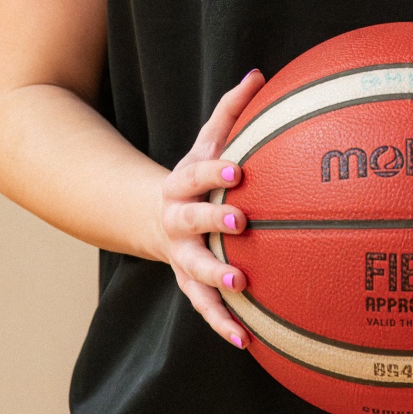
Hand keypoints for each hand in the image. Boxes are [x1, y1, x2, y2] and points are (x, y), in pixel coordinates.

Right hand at [157, 68, 265, 348]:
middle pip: (191, 221)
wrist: (152, 216)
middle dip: (213, 220)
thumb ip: (232, 110)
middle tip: (241, 222)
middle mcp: (178, 221)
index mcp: (183, 182)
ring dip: (216, 279)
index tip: (238, 170)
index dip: (214, 171)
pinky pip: (204, 307)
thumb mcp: (208, 141)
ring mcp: (181, 255)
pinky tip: (247, 340)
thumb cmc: (196, 175)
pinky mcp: (188, 284)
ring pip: (194, 270)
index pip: (198, 173)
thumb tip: (261, 73)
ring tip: (241, 285)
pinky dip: (223, 323)